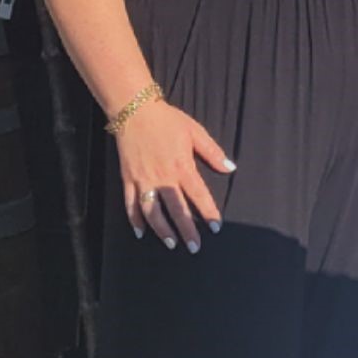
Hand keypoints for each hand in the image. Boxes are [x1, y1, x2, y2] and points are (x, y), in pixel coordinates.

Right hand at [114, 101, 231, 247]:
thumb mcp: (195, 132)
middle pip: (176, 210)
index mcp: (181, 167)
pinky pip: (130, 203)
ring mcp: (143, 179)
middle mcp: (162, 177)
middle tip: (195, 248)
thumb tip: (230, 168)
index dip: (208, 213)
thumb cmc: (166, 120)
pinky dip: (134, 219)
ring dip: (162, 230)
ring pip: (152, 211)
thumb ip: (213, 153)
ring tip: (172, 244)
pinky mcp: (127, 178)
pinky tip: (141, 232)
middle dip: (187, 230)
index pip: (199, 196)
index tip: (216, 228)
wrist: (133, 109)